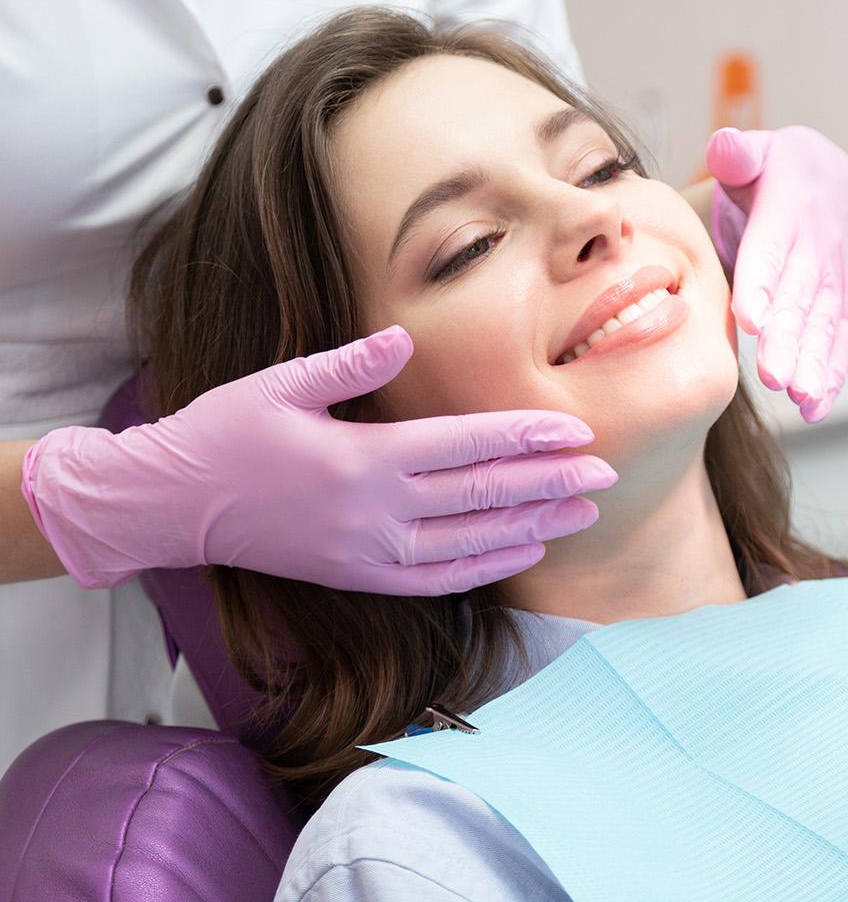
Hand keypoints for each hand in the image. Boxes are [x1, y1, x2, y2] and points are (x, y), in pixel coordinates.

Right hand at [22, 326, 615, 594]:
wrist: (170, 506)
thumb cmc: (224, 433)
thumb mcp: (280, 384)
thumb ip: (349, 363)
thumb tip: (403, 337)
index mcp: (360, 458)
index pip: (466, 446)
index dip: (527, 439)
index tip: (577, 433)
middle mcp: (373, 512)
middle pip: (483, 496)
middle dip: (551, 483)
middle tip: (607, 473)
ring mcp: (367, 553)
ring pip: (471, 543)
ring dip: (534, 526)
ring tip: (584, 512)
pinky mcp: (358, 577)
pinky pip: (438, 580)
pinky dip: (487, 567)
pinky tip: (525, 549)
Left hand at [707, 125, 847, 423]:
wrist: (832, 177)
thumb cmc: (777, 171)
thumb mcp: (756, 150)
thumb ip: (738, 152)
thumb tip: (725, 147)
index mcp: (790, 209)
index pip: (773, 248)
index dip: (763, 282)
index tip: (750, 319)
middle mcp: (818, 245)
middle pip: (803, 295)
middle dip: (790, 337)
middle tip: (772, 375)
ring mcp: (837, 275)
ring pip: (826, 322)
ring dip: (815, 363)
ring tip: (799, 398)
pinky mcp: (845, 299)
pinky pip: (843, 337)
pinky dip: (834, 373)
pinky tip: (815, 407)